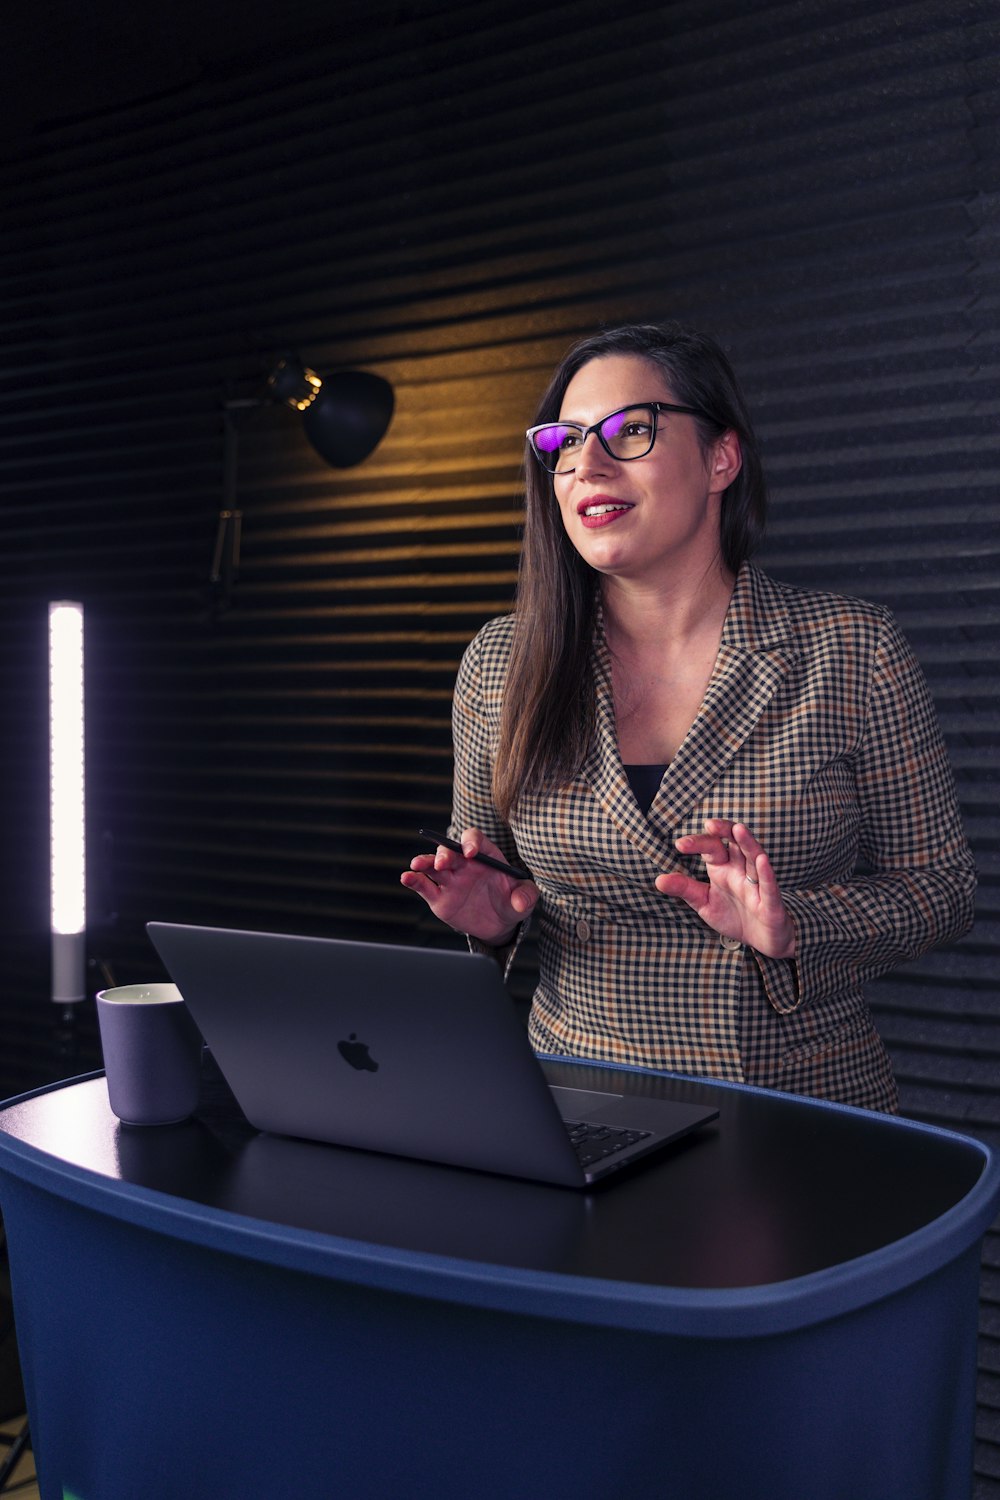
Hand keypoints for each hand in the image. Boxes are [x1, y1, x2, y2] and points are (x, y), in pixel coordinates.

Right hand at [400, 827, 537, 945]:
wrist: (499, 923)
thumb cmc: (512, 902)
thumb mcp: (525, 899)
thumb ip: (526, 897)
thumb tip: (519, 901)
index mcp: (485, 856)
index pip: (475, 840)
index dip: (471, 842)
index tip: (471, 852)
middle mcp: (464, 864)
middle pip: (450, 850)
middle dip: (445, 854)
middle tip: (442, 862)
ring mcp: (449, 879)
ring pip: (432, 865)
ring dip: (424, 862)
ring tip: (416, 865)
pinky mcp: (438, 897)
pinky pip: (423, 886)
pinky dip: (413, 881)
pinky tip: (406, 877)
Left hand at [654, 819, 795, 958]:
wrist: (761, 940)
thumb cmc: (734, 916)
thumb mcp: (704, 903)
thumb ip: (685, 889)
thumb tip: (658, 880)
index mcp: (723, 869)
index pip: (712, 848)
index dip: (698, 843)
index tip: (680, 845)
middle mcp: (741, 871)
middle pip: (735, 844)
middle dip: (724, 831)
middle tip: (710, 825)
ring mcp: (757, 885)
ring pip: (754, 859)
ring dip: (748, 843)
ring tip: (738, 829)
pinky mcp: (771, 902)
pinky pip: (769, 885)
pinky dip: (765, 873)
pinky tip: (761, 860)